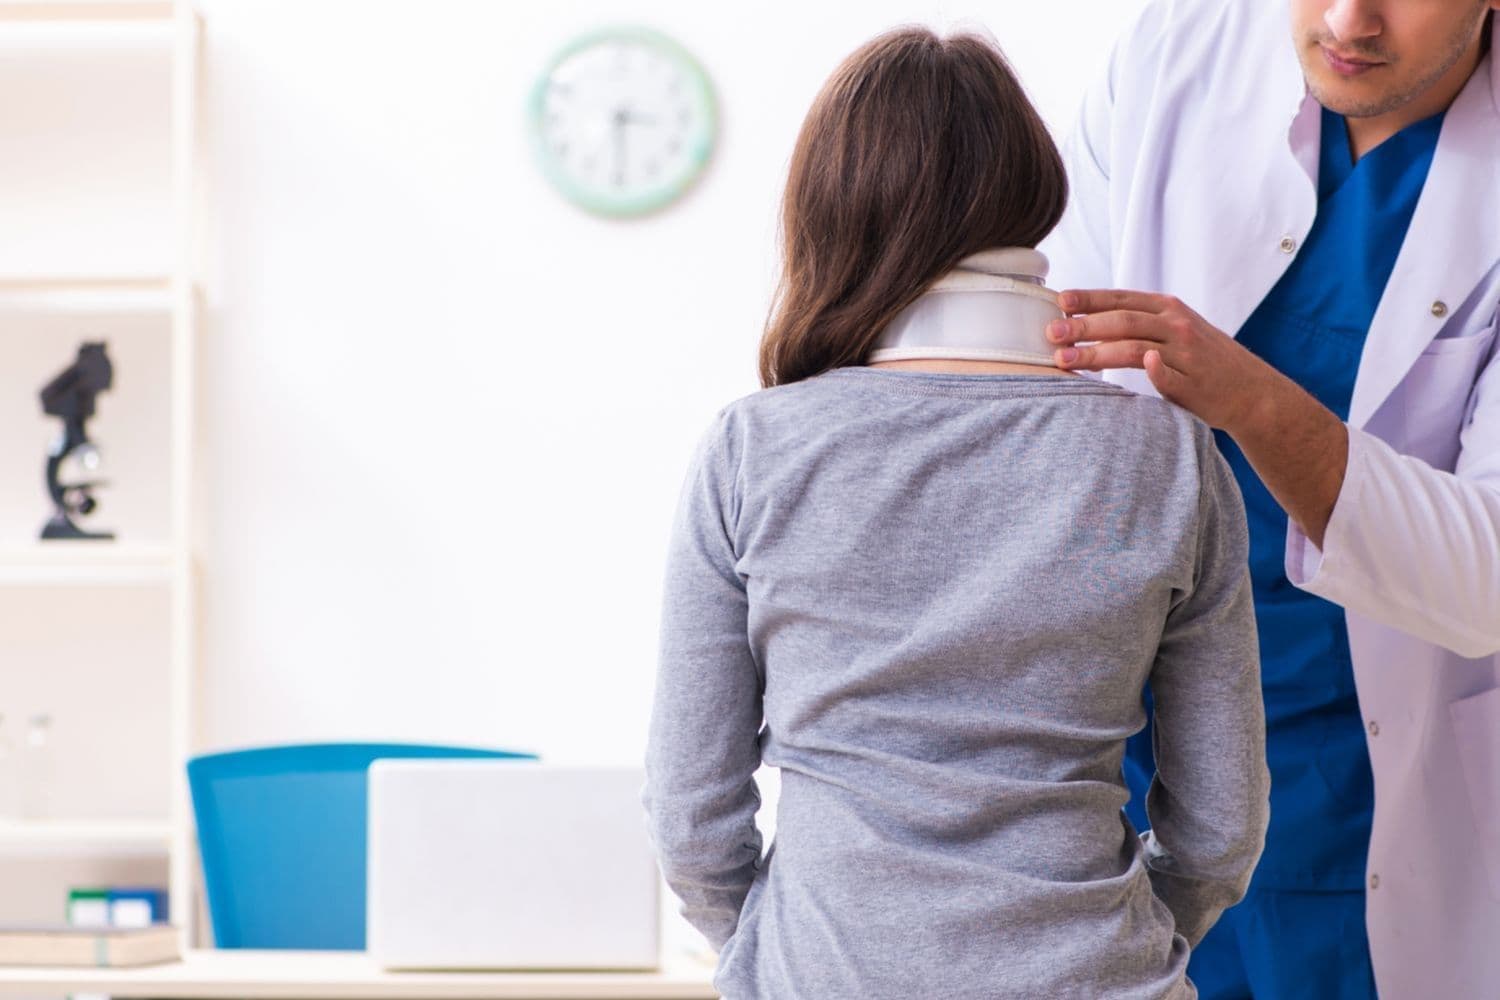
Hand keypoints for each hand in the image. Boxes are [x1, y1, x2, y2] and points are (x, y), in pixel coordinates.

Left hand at [1048, 288, 1349, 545]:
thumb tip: (1085, 323)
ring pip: (1134, 347)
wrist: (1249, 391)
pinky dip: (1154, 369)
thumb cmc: (1202, 361)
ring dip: (1096, 352)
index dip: (1090, 298)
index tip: (1059, 301)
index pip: (1122, 299)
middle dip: (1083, 326)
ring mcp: (1185, 354)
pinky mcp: (1193, 383)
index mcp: (1168, 308)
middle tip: (1051, 333)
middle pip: (1123, 321)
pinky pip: (1167, 375)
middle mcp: (1176, 325)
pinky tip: (1136, 367)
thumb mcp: (1173, 331)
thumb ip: (1137, 323)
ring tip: (1064, 360)